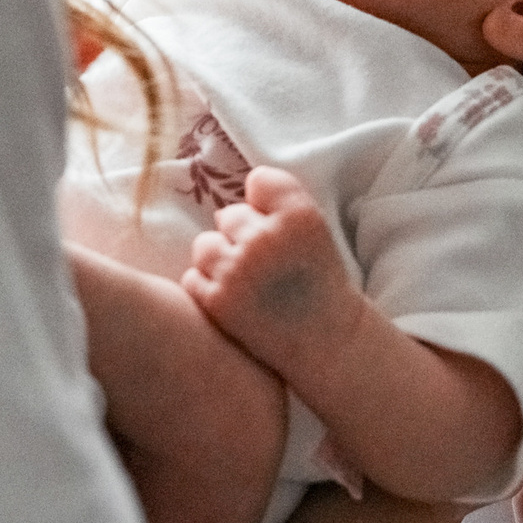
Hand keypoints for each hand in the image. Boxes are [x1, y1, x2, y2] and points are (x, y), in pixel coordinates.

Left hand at [185, 167, 367, 374]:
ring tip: (244, 280)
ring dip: (219, 259)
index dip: (263, 203)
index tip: (274, 224)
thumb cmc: (319, 284)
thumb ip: (279, 204)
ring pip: (205, 244)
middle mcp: (266, 238)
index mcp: (298, 215)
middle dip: (241, 234)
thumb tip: (235, 196)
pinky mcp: (218, 301)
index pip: (259, 180)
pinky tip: (233, 300)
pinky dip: (208, 288)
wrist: (329, 342)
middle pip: (230, 214)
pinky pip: (193, 277)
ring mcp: (238, 270)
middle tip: (263, 262)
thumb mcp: (315, 231)